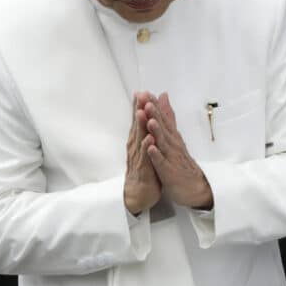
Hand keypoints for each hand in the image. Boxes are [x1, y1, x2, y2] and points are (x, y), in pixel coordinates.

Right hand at [124, 92, 162, 213]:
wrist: (139, 194)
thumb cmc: (144, 169)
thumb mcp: (146, 148)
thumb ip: (145, 132)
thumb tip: (145, 117)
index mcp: (137, 141)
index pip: (138, 121)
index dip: (139, 107)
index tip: (141, 91)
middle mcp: (135, 147)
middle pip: (136, 126)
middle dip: (138, 110)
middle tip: (140, 95)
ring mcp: (138, 158)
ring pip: (139, 140)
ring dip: (140, 126)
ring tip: (141, 112)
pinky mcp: (143, 170)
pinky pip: (145, 158)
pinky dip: (147, 148)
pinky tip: (149, 139)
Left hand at [145, 92, 213, 209]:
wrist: (194, 187)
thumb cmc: (181, 161)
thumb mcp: (175, 136)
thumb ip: (168, 116)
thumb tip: (164, 97)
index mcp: (172, 137)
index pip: (163, 119)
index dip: (155, 106)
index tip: (147, 93)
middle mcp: (173, 145)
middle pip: (163, 128)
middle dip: (155, 115)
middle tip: (148, 101)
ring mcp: (172, 158)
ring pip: (163, 143)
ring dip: (157, 132)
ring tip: (150, 121)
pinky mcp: (170, 172)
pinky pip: (162, 163)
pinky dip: (156, 156)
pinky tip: (151, 148)